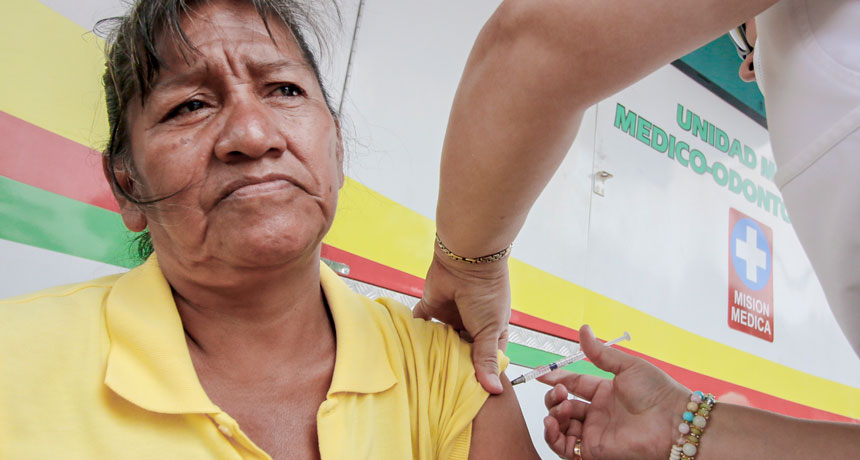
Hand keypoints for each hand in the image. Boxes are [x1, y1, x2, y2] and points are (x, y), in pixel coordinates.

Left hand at [413, 250, 510, 393]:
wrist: (466, 260)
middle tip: (443, 392)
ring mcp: (450, 317)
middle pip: (461, 352)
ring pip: (440, 341)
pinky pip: (421, 324)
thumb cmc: (485, 294)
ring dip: (434, 352)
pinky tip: (408, 351)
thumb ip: (486, 358)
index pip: (485, 360)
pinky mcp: (431, 307)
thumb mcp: (489, 329)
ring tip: (424, 376)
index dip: (479, 376)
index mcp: (491, 332)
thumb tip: (494, 390)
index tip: (469, 396)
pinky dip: (415, 334)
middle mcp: (471, 327)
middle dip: (453, 367)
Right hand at [539, 325, 689, 459]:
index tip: (543, 373)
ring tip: (561, 405)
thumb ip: (600, 352)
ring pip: (560, 425)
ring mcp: (595, 432)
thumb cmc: (658, 393)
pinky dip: (552, 435)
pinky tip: (552, 422)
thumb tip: (583, 329)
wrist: (673, 421)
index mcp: (605, 392)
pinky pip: (564, 447)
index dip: (557, 379)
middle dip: (554, 396)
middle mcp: (598, 413)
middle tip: (558, 391)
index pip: (573, 384)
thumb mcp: (626, 366)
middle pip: (563, 405)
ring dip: (553, 413)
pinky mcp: (593, 450)